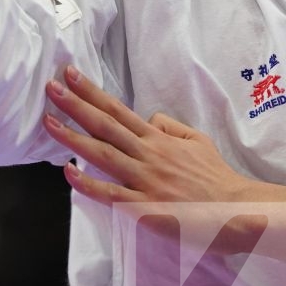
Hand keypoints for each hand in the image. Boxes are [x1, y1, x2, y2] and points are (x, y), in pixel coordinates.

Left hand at [44, 66, 254, 208]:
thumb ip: (171, 127)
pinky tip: (69, 173)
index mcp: (159, 138)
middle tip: (51, 87)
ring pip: (103, 154)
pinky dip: (88, 183)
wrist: (236, 209)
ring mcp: (145, 180)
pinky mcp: (145, 207)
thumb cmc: (216, 177)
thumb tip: (148, 119)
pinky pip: (111, 194)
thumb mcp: (198, 140)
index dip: (93, 93)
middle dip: (76, 105)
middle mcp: (148, 154)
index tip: (71, 76)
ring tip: (49, 122)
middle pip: (105, 125)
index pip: (119, 110)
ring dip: (73, 137)